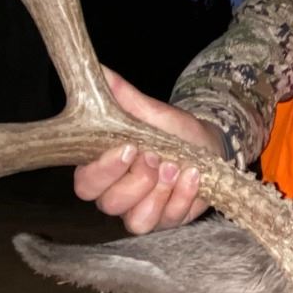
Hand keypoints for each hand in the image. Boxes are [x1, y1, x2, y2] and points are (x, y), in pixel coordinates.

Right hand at [72, 70, 223, 233]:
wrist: (206, 144)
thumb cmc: (170, 129)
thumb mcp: (149, 111)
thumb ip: (123, 97)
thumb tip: (100, 71)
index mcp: (101, 167)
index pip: (86, 181)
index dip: (104, 170)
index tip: (129, 148)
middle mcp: (115, 194)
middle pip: (109, 203)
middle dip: (137, 181)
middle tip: (157, 157)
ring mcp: (139, 211)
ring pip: (137, 220)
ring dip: (160, 193)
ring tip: (177, 167)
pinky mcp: (164, 221)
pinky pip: (167, 221)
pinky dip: (182, 199)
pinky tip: (194, 177)